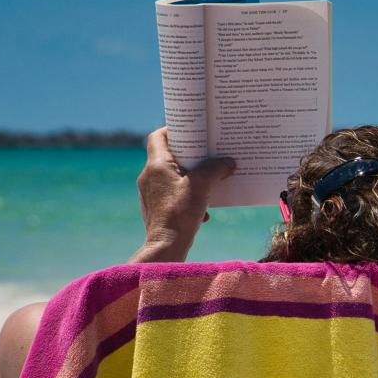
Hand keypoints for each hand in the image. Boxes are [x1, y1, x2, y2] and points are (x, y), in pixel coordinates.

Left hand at [131, 127, 234, 262]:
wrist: (166, 246)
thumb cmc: (181, 214)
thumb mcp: (202, 186)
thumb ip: (215, 169)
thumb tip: (229, 162)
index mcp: (156, 165)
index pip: (159, 136)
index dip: (174, 130)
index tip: (192, 132)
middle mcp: (149, 176)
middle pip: (169, 156)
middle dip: (191, 156)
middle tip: (208, 155)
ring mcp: (151, 193)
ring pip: (172, 176)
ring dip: (191, 178)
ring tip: (209, 183)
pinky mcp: (156, 208)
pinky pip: (173, 194)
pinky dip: (188, 196)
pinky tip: (203, 209)